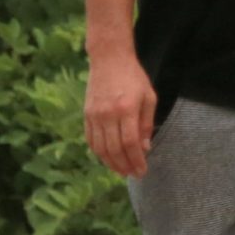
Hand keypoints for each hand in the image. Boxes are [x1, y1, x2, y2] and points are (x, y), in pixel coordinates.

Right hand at [85, 53, 158, 177]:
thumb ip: (146, 124)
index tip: (142, 171)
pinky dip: (98, 152)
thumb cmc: (133, 77)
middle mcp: (108, 114)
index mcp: (126, 109)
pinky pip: (90, 139)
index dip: (136, 160)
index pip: (130, 143)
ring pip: (100, 148)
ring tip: (121, 170)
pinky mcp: (86, 114)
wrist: (109, 59)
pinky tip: (107, 158)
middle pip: (114, 149)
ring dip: (111, 163)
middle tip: (133, 174)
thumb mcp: (149, 97)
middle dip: (124, 166)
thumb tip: (145, 148)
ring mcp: (94, 115)